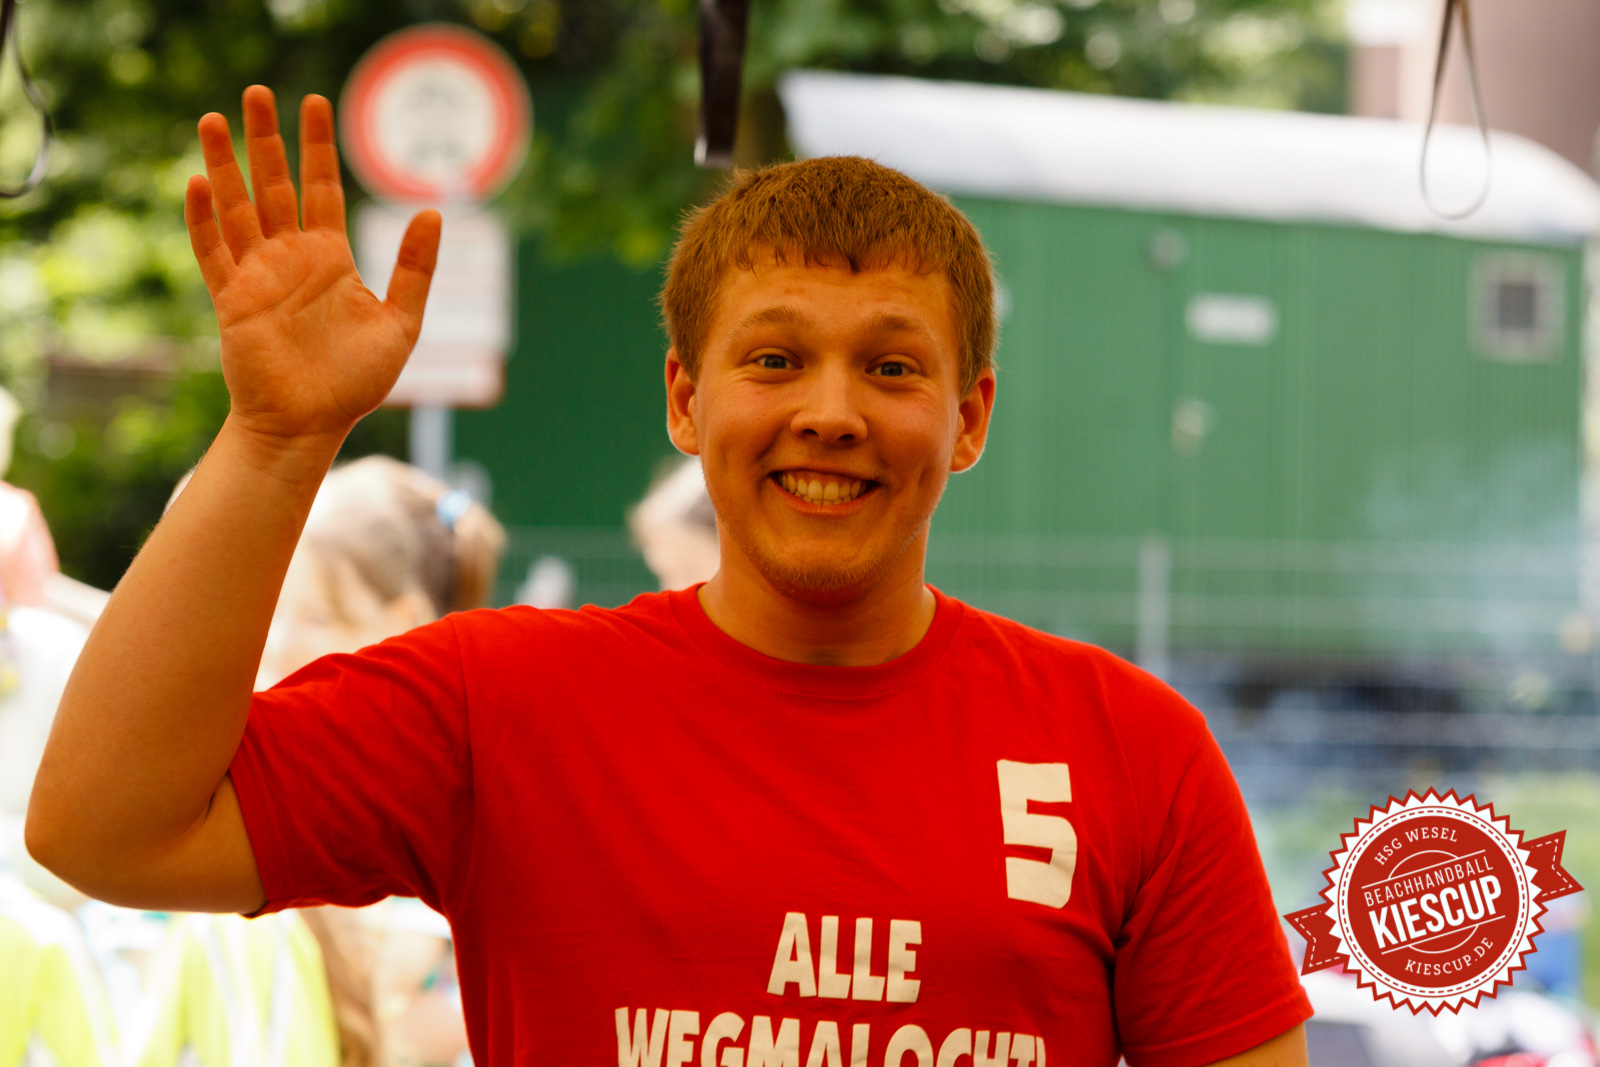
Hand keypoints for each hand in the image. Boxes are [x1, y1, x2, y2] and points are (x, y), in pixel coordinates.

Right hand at [186, 86, 440, 445]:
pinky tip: (199, 184)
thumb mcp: (401, 322)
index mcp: (330, 258)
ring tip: (211, 119)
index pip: (323, 187)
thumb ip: (415, 270)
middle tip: (257, 91)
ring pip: (237, 208)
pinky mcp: (232, 300)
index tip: (315, 102)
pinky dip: (204, 220)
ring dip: (223, 165)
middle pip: (273, 185)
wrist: (310, 425)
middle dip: (265, 139)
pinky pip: (213, 253)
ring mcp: (258, 276)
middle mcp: (291, 259)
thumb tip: (433, 212)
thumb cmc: (355, 383)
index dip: (318, 146)